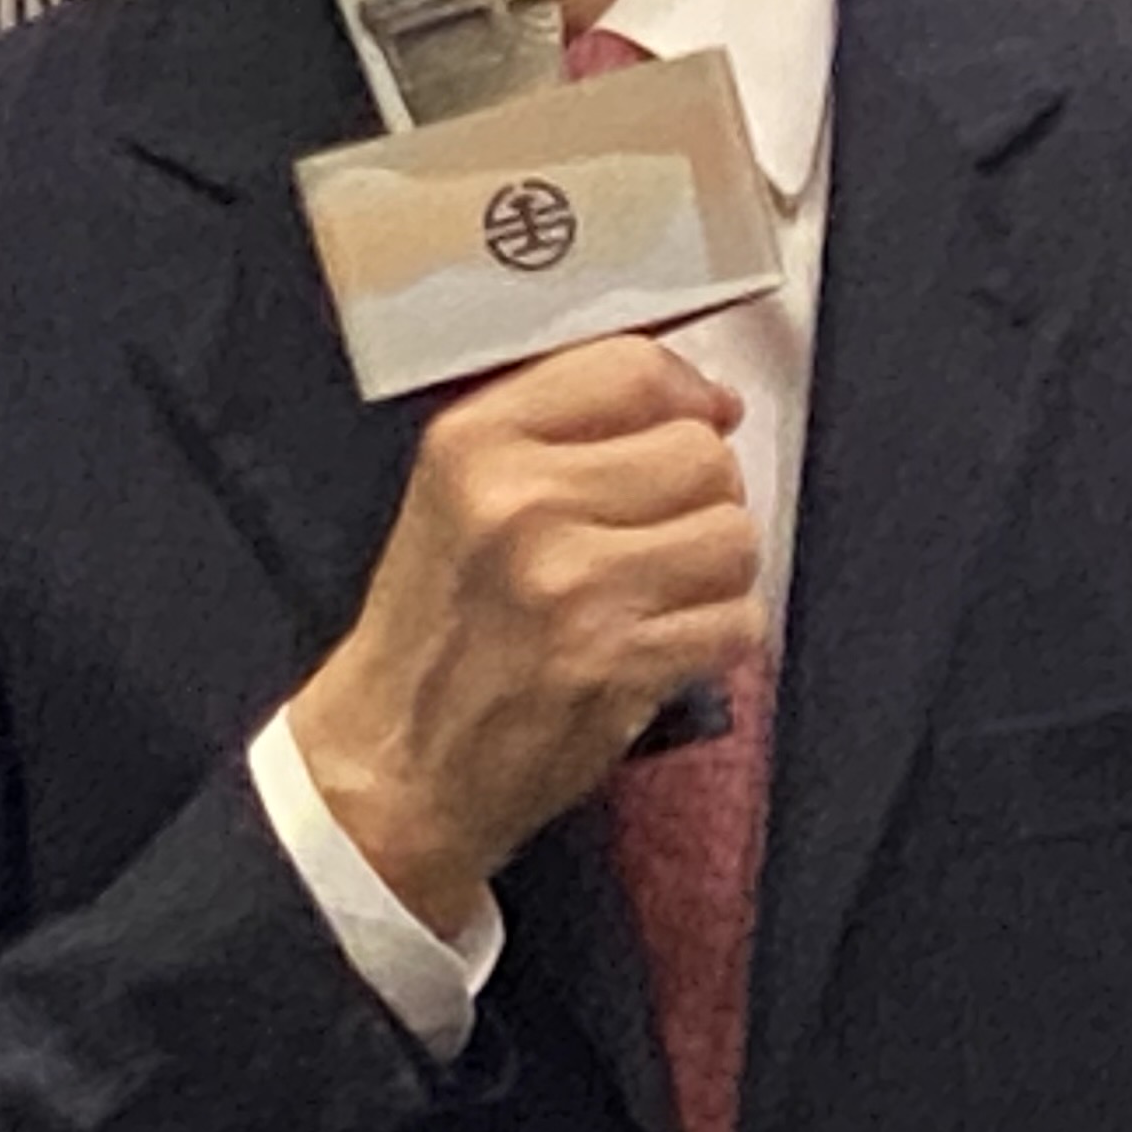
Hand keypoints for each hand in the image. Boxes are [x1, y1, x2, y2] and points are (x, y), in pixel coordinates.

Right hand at [284, 336, 764, 936]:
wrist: (395, 763)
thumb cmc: (437, 624)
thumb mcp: (458, 487)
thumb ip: (562, 425)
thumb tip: (707, 401)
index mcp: (475, 441)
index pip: (633, 368)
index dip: (687, 394)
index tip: (695, 421)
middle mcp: (522, 502)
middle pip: (701, 455)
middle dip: (701, 495)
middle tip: (661, 530)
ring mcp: (573, 587)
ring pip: (733, 536)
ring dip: (715, 570)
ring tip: (661, 591)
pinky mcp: (617, 665)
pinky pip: (736, 620)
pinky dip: (716, 637)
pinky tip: (661, 644)